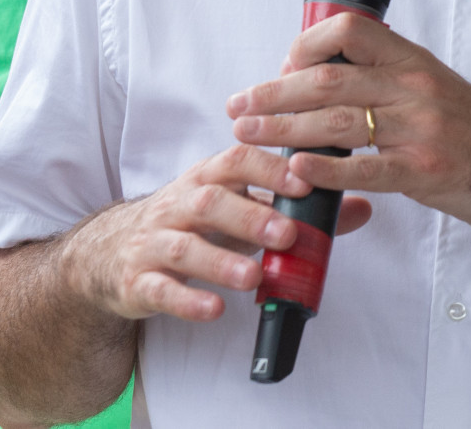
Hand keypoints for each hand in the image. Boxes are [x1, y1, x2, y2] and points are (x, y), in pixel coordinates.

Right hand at [59, 145, 372, 322]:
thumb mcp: (237, 207)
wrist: (110, 253)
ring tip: (253, 276)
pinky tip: (213, 310)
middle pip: (210, 202)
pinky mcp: (138, 281)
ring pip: (184, 247)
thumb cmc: (192, 224)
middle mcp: (178, 204)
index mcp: (206, 178)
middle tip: (287, 235)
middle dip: (250, 217)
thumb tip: (360, 207)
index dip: (268, 168)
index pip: (235, 160)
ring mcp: (155, 243)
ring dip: (220, 261)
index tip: (303, 181)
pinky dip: (186, 300)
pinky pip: (160, 289)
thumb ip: (294, 209)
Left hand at [227, 13, 470, 246]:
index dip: (305, 46)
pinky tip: (296, 169)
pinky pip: (365, 167)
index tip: (281, 66)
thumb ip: (392, 80)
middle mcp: (417, 87)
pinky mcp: (427, 171)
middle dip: (274, 92)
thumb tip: (336, 78)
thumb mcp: (439, 90)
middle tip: (240, 105)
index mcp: (415, 62)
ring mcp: (422, 129)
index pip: (350, 31)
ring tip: (250, 136)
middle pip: (329, 80)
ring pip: (337, 121)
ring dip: (283, 129)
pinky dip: (324, 168)